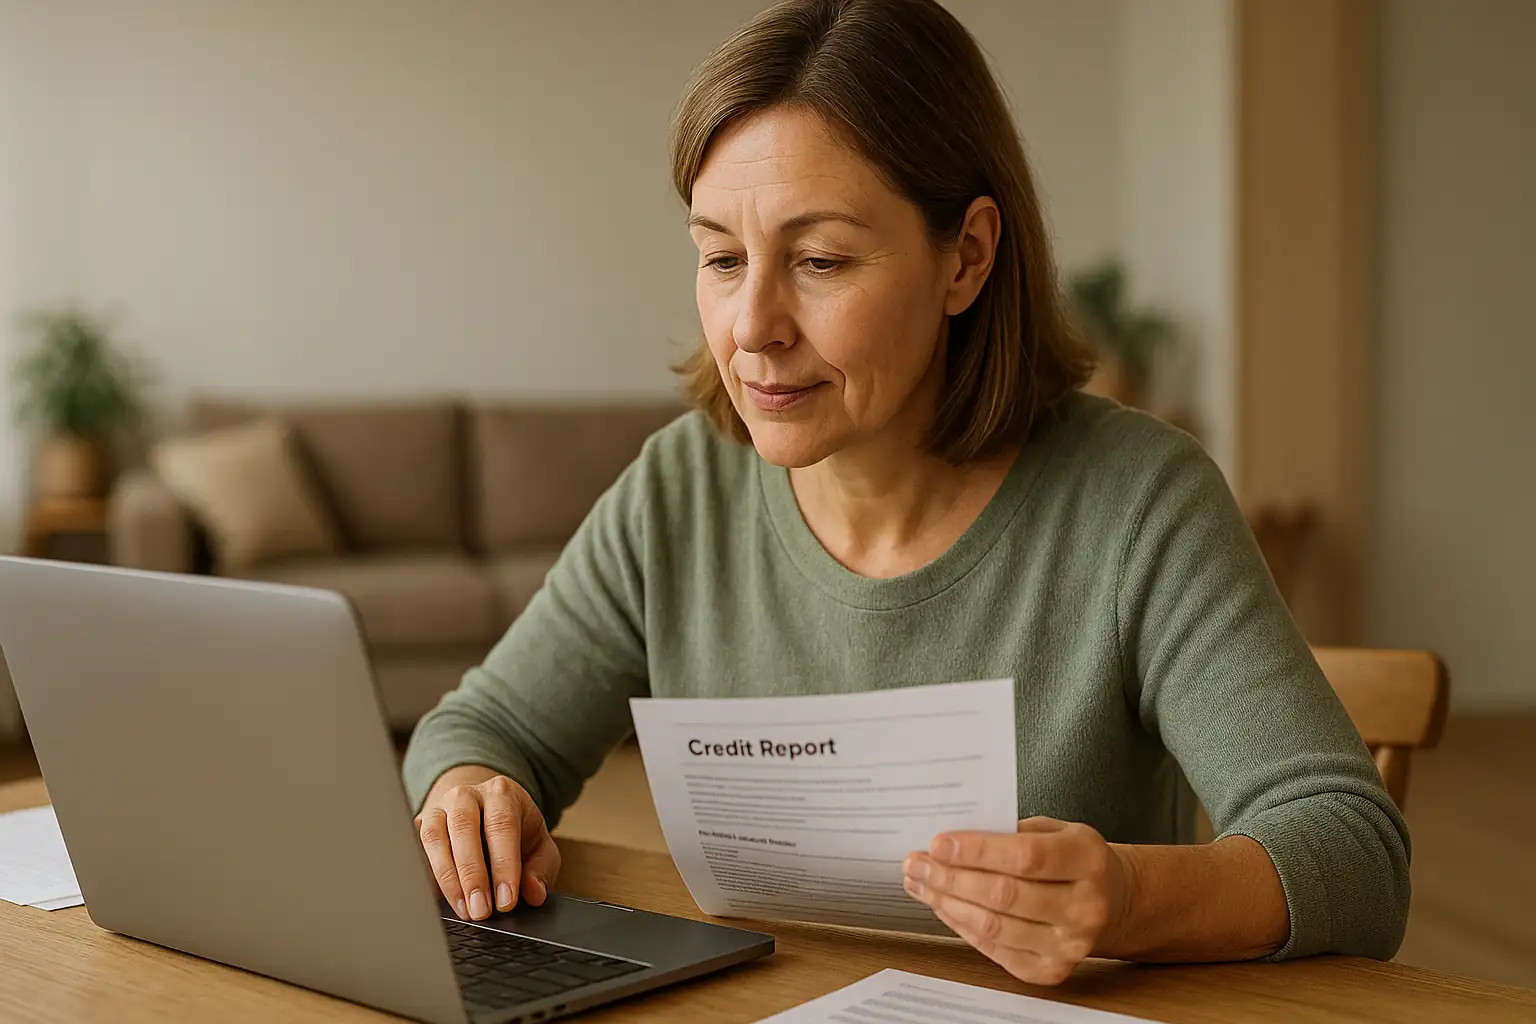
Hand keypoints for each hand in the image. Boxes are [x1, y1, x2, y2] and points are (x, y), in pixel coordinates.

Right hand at [416, 766, 561, 921]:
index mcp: (502, 793)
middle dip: (472, 874)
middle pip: (464, 827)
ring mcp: (439, 808)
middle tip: (480, 911)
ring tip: (463, 910)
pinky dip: (426, 876)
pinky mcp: (419, 826)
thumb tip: (534, 893)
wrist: (483, 810)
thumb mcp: (538, 846)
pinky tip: (438, 899)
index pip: (502, 824)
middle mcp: (466, 795)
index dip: (504, 865)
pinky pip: (416, 849)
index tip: (506, 901)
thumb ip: (540, 869)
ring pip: (435, 837)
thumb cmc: (514, 831)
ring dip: (448, 878)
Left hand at [903, 817, 1128, 984]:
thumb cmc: (1074, 859)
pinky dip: (961, 926)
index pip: (1025, 858)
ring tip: (920, 883)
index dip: (976, 851)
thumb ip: (1010, 831)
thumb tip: (952, 840)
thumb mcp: (1056, 829)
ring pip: (993, 926)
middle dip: (949, 878)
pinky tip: (944, 907)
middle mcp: (1084, 907)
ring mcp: (1070, 945)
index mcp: (1087, 860)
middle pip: (1003, 895)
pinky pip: (994, 949)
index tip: (938, 843)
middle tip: (916, 863)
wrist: (1114, 901)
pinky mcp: (1051, 970)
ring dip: (947, 903)